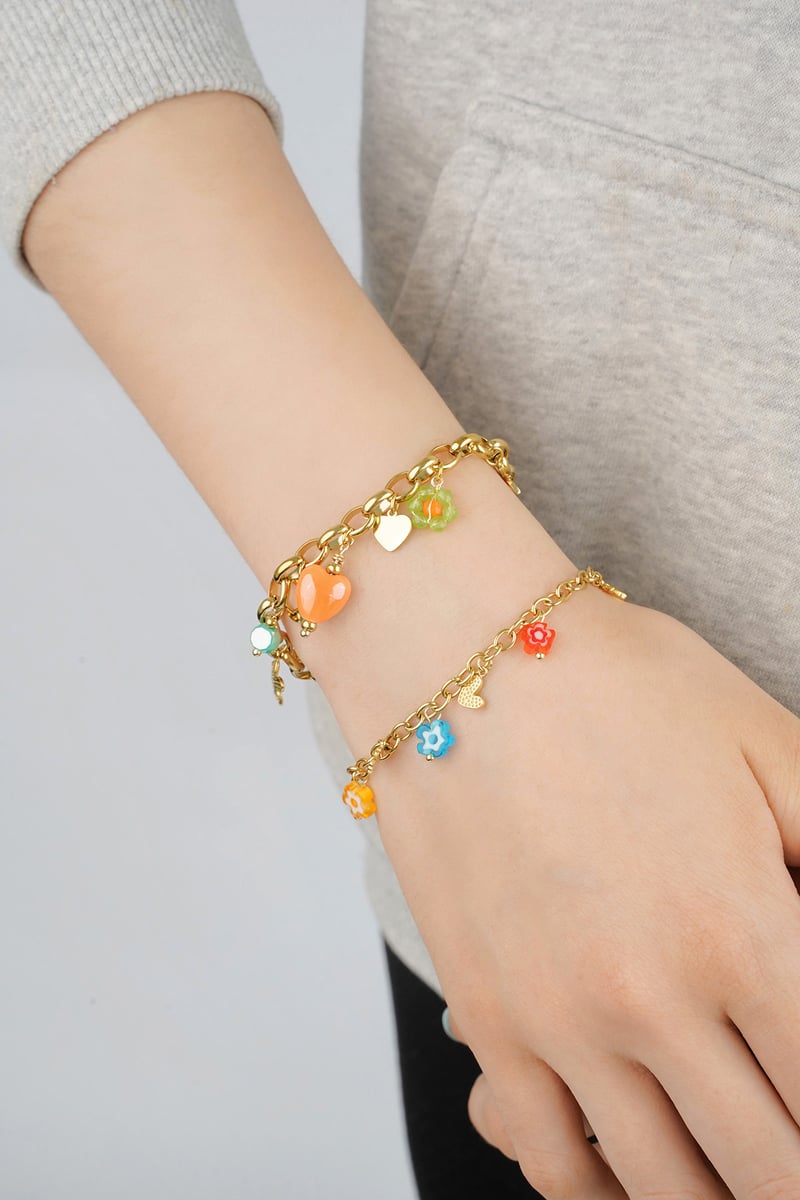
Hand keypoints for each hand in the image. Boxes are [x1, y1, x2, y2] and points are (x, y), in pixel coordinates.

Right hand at [374, 588, 799, 1198]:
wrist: (457, 657)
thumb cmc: (616, 682)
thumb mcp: (768, 743)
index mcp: (742, 926)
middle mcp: (653, 996)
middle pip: (769, 1164)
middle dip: (794, 1180)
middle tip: (795, 1163)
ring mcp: (560, 1018)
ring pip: (668, 1185)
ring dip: (720, 1198)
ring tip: (742, 1179)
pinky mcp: (489, 1018)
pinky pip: (553, 1162)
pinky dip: (604, 1198)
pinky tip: (632, 1182)